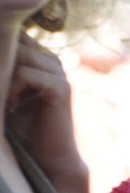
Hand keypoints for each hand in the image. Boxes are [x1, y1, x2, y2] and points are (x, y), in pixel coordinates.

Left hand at [6, 36, 86, 192]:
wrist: (48, 158)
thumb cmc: (22, 128)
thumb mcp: (6, 92)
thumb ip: (3, 70)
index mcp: (40, 59)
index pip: (15, 34)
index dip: (2, 46)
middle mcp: (52, 62)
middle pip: (15, 39)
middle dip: (1, 59)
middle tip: (1, 89)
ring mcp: (59, 74)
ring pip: (19, 53)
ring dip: (4, 75)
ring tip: (5, 99)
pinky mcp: (61, 88)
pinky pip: (26, 74)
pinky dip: (13, 88)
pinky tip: (12, 106)